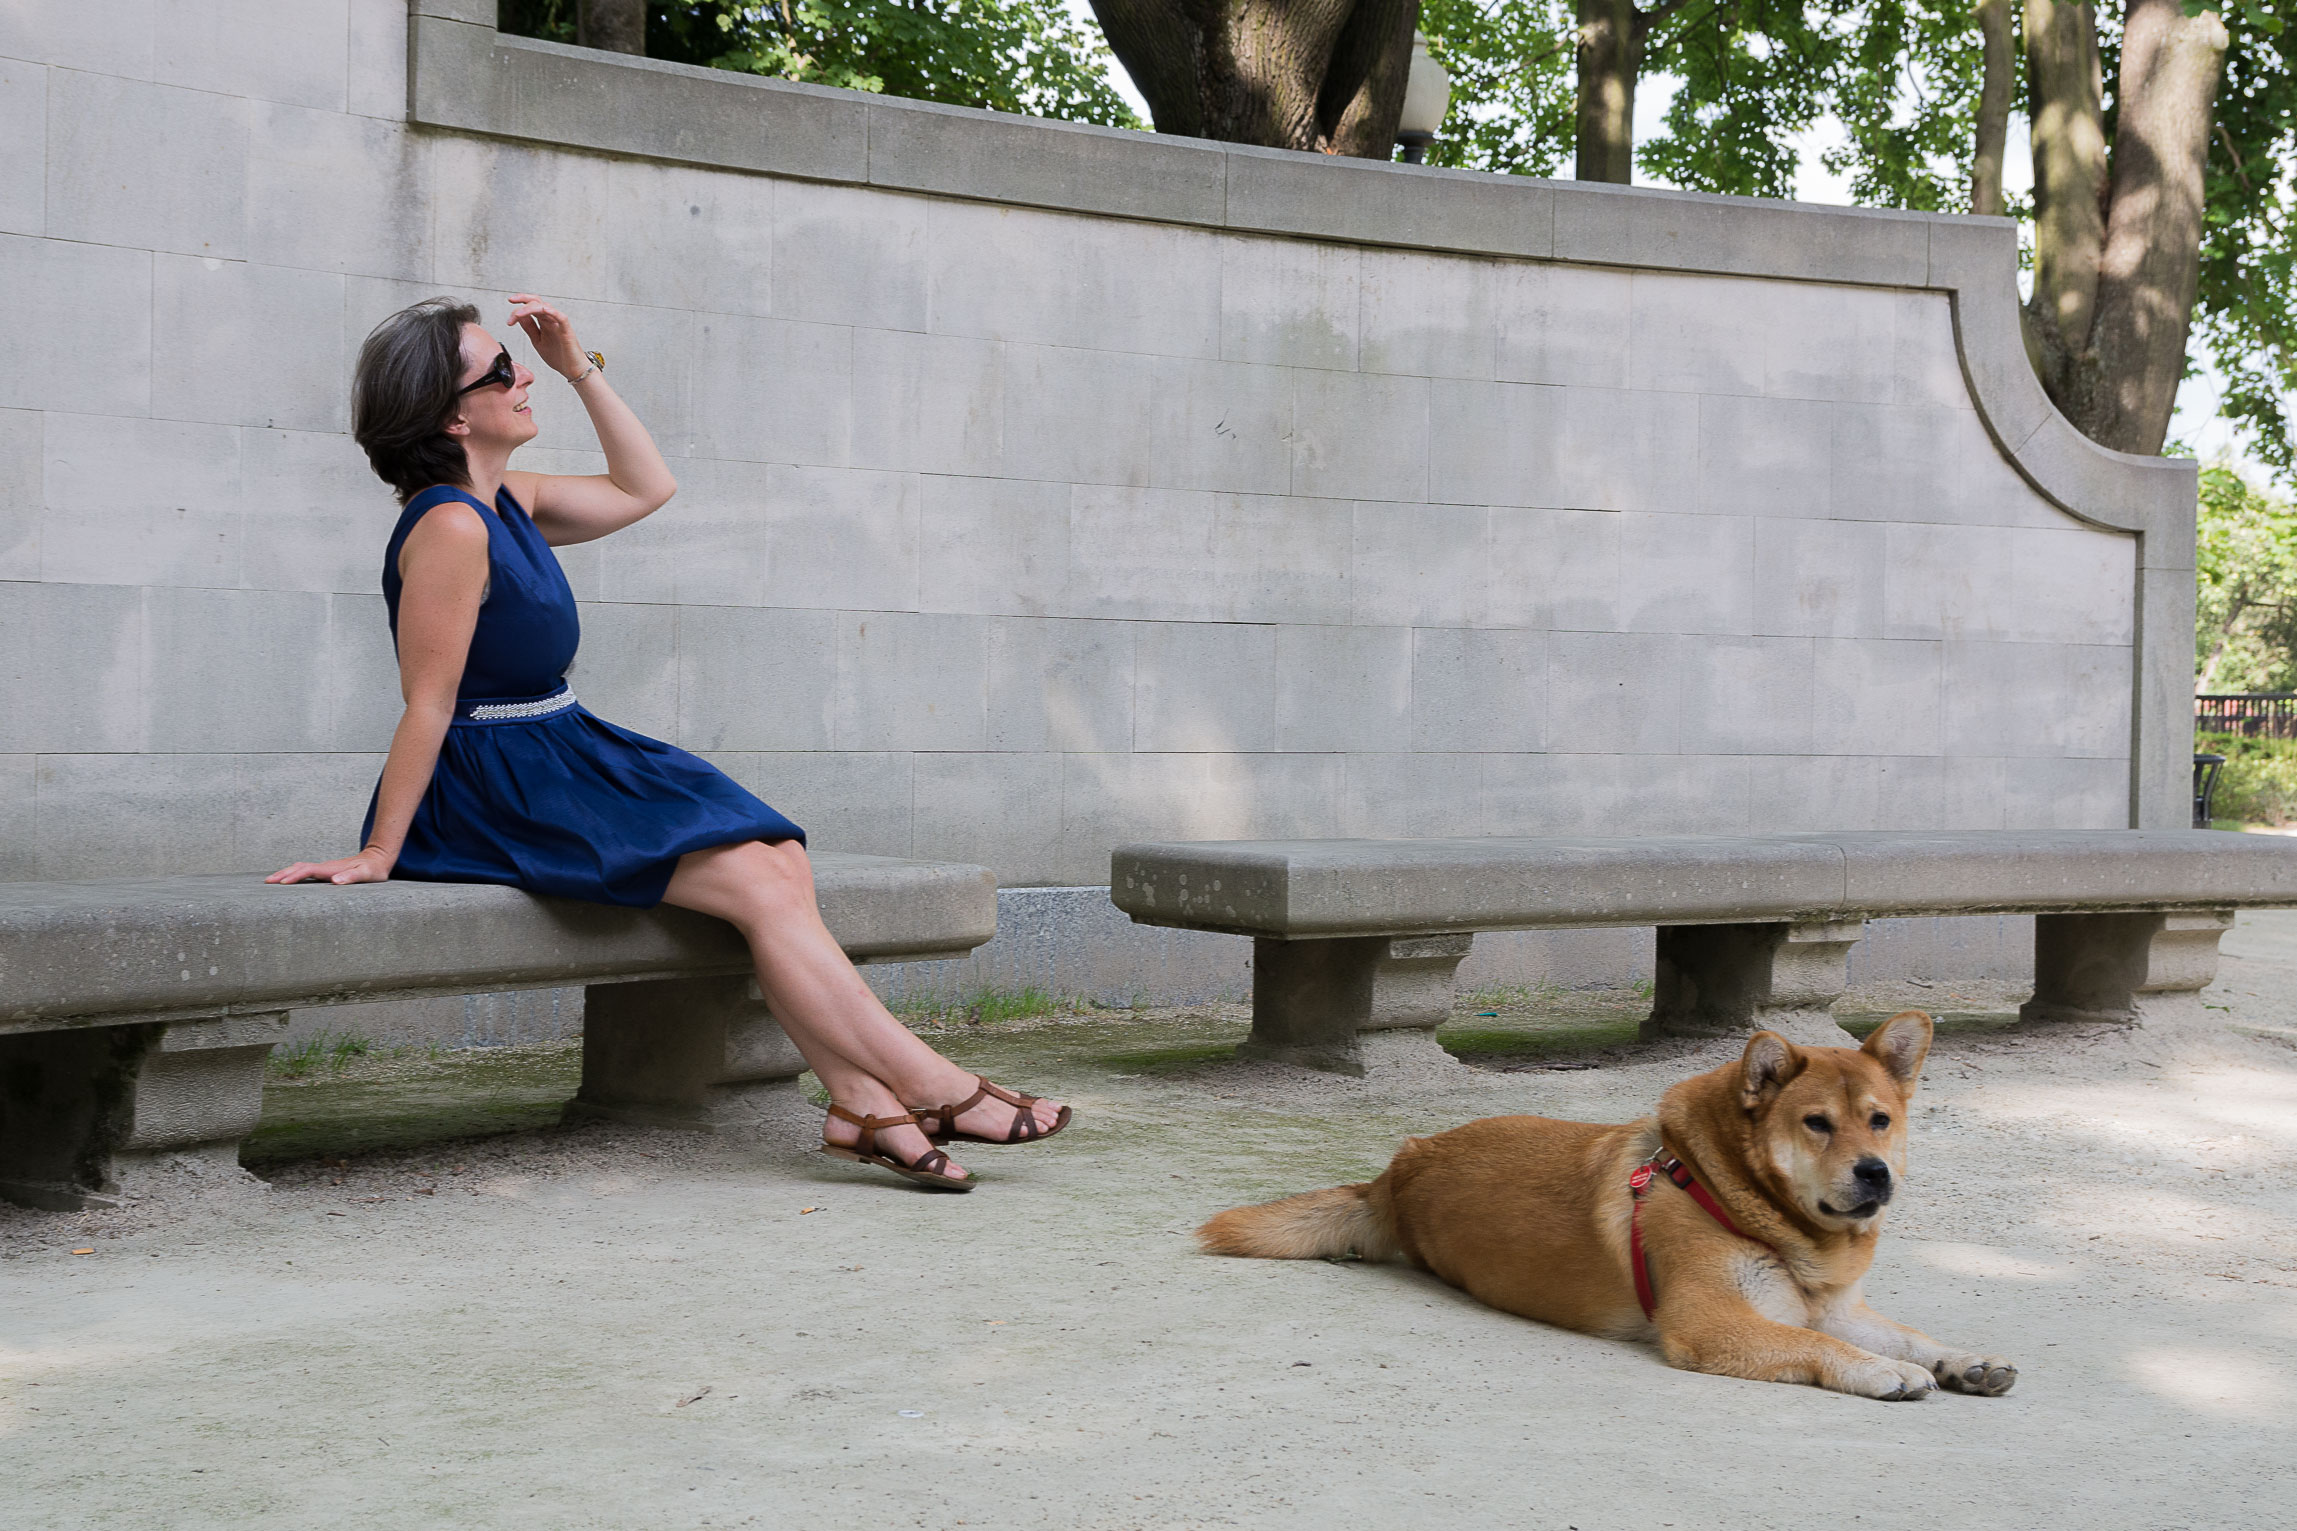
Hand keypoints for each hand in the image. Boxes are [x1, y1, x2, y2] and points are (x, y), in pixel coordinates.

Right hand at [267, 848, 394, 885]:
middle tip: (266, 882)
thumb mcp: (366, 874)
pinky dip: (293, 873)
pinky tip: (288, 879)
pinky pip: (305, 871)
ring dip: (285, 873)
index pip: (308, 871)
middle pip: (299, 868)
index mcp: (331, 869)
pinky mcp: (327, 870)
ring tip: (271, 880)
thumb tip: (335, 881)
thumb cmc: (374, 869)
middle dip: (282, 874)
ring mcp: (325, 868)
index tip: (281, 883)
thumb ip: (352, 877)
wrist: (378, 858)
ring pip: (301, 868)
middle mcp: (326, 867)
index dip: (294, 877)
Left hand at [508, 294, 587, 379]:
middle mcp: (551, 320)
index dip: (518, 308)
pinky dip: (552, 312)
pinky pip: (561, 317)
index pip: (530, 307)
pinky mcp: (567, 331)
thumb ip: (529, 328)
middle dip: (523, 298)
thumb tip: (519, 317)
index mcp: (544, 322)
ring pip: (545, 307)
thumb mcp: (537, 341)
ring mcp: (559, 324)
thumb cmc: (559, 357)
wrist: (572, 370)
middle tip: (511, 301)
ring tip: (517, 314)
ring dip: (529, 308)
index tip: (509, 319)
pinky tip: (542, 309)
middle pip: (537, 302)